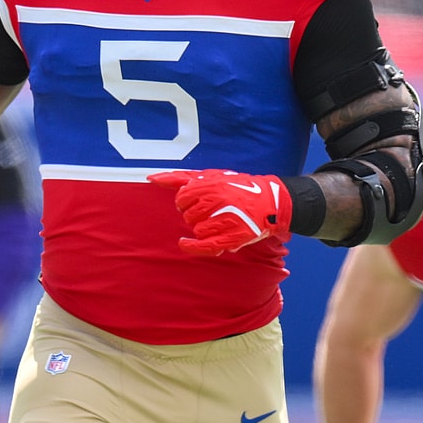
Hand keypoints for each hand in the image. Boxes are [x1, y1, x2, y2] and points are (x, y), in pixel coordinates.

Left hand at [148, 169, 291, 255]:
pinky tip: (184, 243)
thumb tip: (152, 178)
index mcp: (211, 184)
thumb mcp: (212, 176)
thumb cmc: (237, 188)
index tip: (196, 202)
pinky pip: (204, 246)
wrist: (270, 203)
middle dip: (195, 215)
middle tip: (212, 211)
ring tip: (219, 220)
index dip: (186, 202)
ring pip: (196, 229)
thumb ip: (181, 178)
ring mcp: (225, 220)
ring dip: (203, 228)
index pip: (182, 197)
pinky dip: (191, 246)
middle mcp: (217, 201)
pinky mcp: (232, 237)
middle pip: (187, 215)